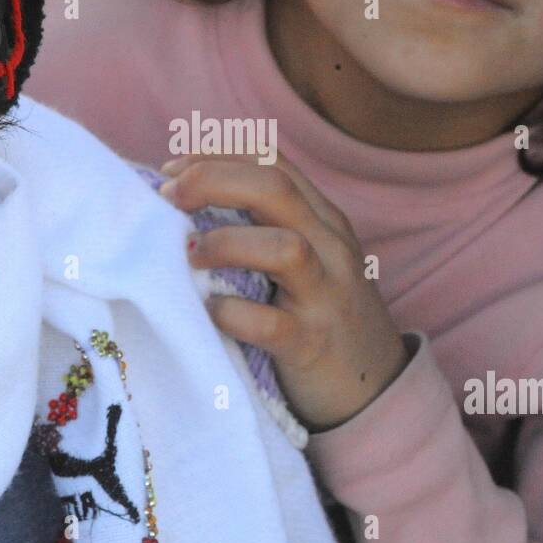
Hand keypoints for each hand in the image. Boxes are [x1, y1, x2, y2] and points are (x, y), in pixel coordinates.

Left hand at [158, 151, 410, 430]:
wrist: (375, 387)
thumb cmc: (318, 316)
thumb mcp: (306, 260)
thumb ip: (262, 226)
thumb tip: (182, 200)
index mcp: (323, 219)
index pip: (273, 160)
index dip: (217, 154)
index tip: (171, 169)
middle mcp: (331, 247)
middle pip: (275, 186)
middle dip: (212, 180)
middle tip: (167, 198)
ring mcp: (327, 296)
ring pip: (285, 248)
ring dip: (226, 243)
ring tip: (191, 256)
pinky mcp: (313, 344)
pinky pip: (271, 323)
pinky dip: (231, 313)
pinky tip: (211, 312)